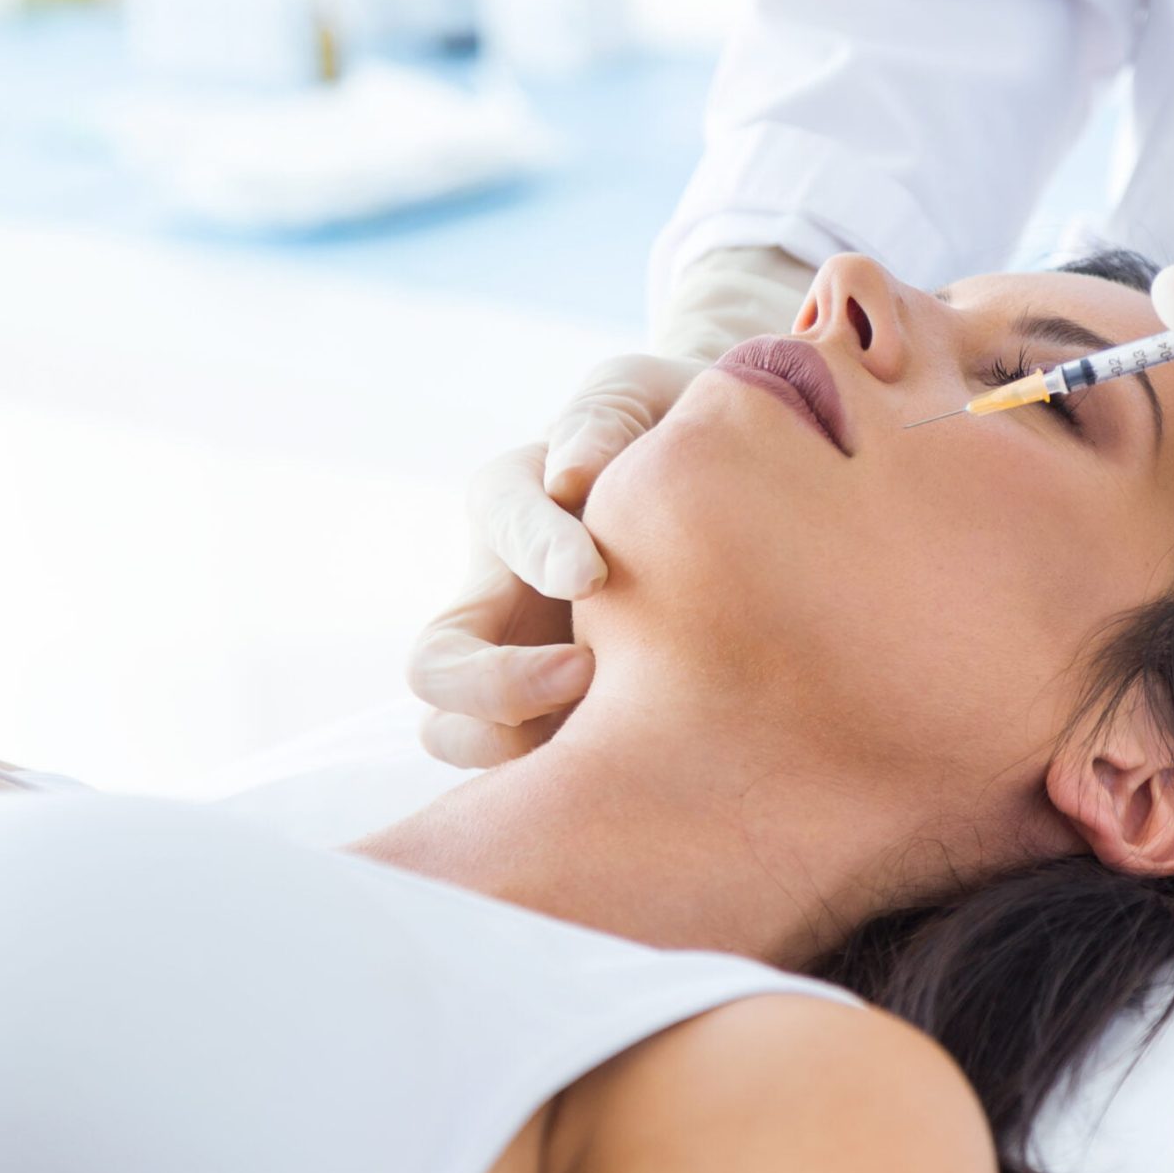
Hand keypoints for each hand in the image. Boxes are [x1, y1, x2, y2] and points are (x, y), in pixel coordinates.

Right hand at [406, 243, 818, 766]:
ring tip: (608, 731)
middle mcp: (497, 592)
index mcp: (514, 498)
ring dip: (511, 745)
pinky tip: (642, 768)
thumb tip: (570, 472)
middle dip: (493, 684)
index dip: (535, 550)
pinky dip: (563, 780)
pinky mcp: (563, 719)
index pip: (499, 517)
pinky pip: (531, 771)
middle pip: (436, 665)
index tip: (592, 575)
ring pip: (457, 734)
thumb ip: (607, 413)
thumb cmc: (683, 426)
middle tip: (590, 671)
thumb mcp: (647, 393)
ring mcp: (521, 663)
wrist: (737, 486)